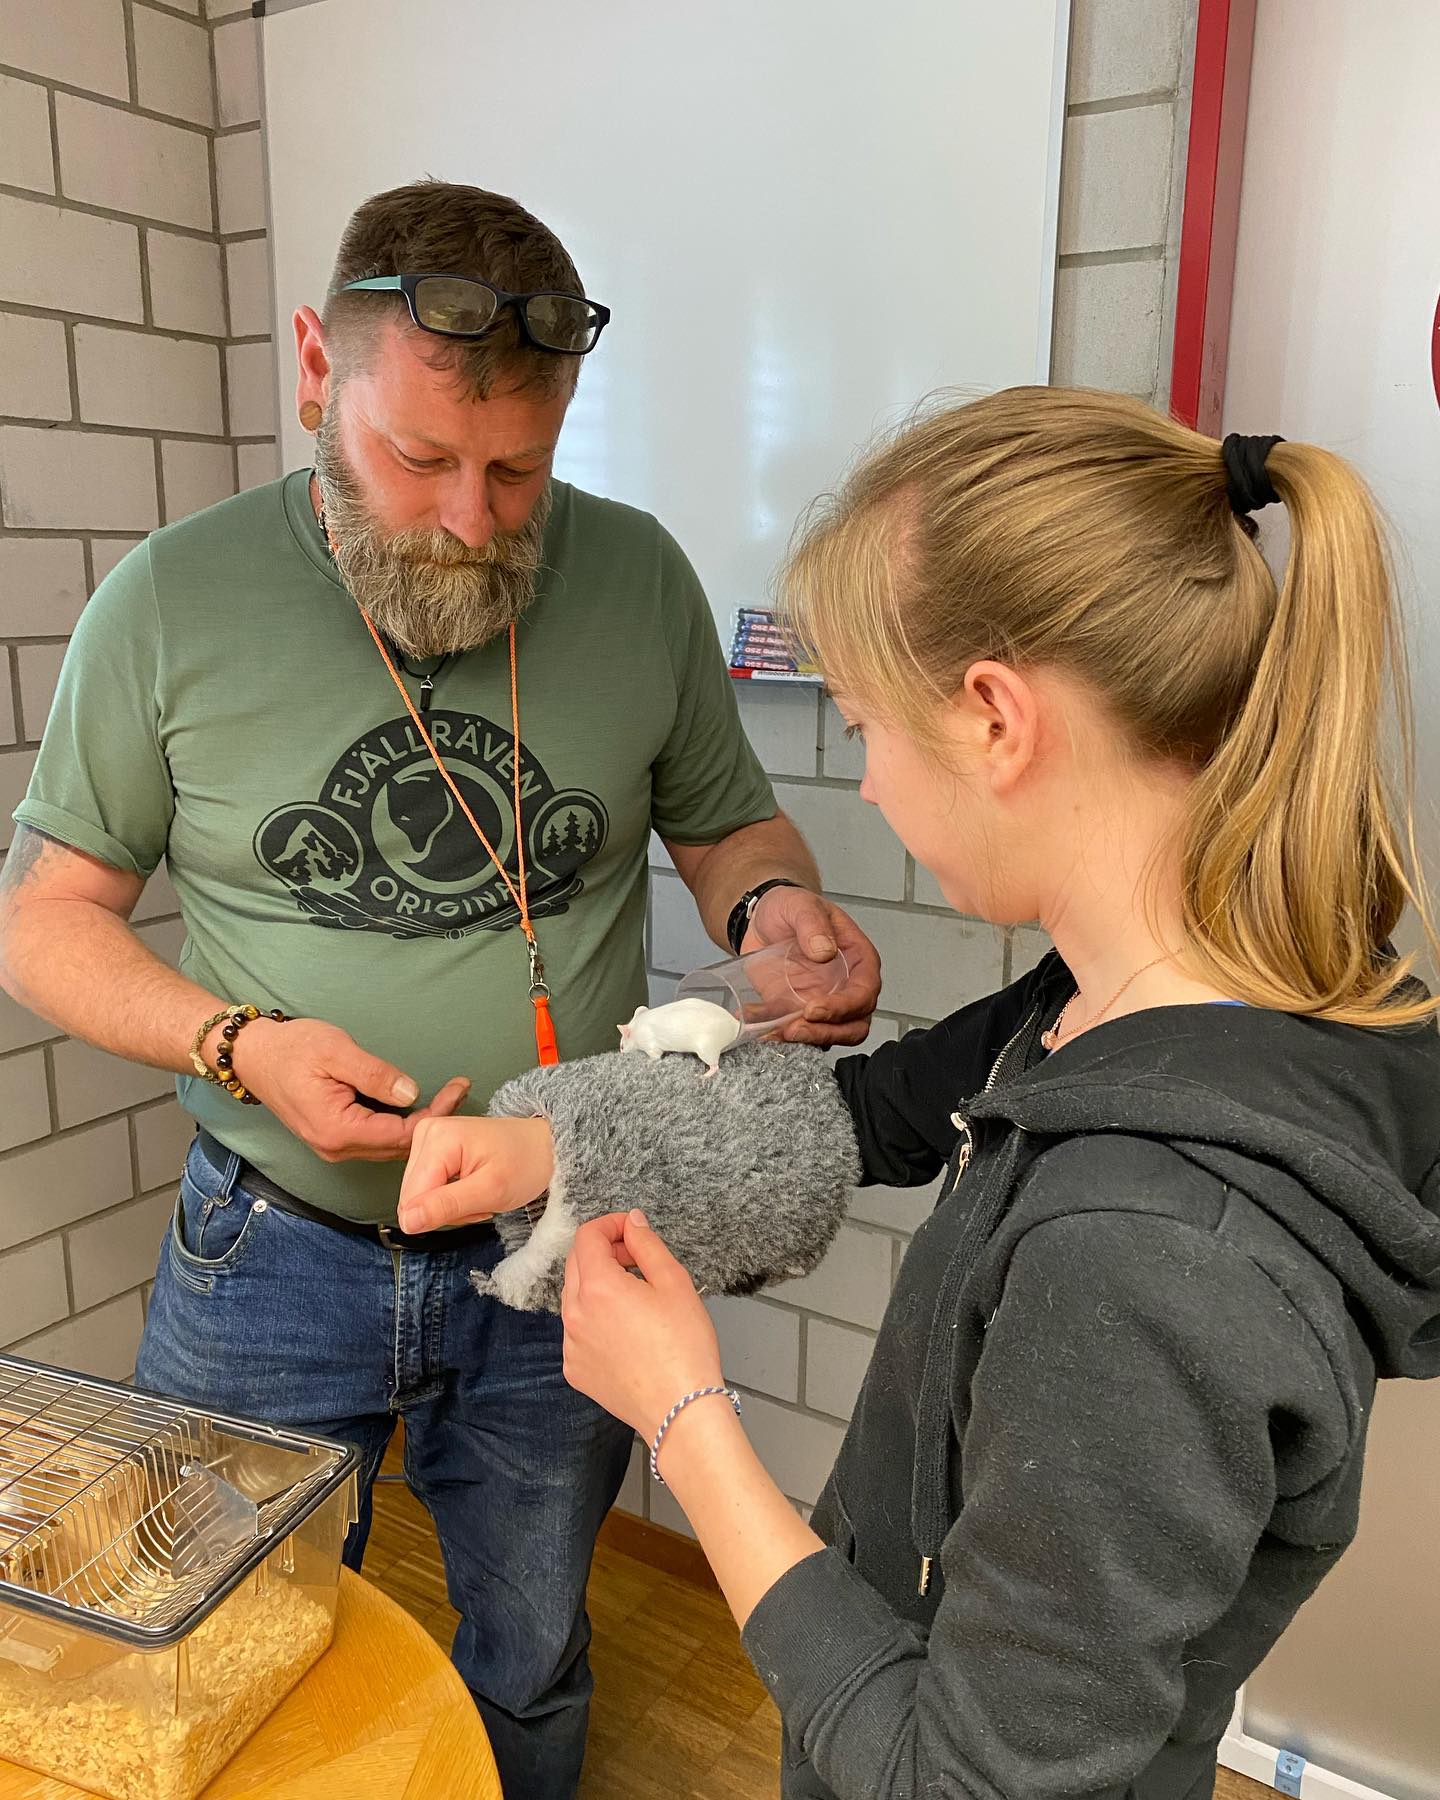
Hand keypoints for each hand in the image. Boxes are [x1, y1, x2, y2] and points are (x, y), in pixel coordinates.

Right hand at [219, 1017, 469, 1162]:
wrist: (253, 1056)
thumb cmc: (292, 1048)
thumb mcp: (337, 1051)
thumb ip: (375, 1075)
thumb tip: (411, 1092)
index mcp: (338, 1130)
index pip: (401, 1133)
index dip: (435, 1114)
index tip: (457, 1088)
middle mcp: (336, 1148)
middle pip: (398, 1145)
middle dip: (432, 1120)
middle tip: (458, 1090)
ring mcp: (333, 1147)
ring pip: (387, 1145)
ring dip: (416, 1124)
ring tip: (444, 1096)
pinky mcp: (332, 1138)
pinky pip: (374, 1138)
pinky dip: (397, 1124)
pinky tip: (413, 1103)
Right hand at [397, 1116, 553, 1231]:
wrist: (545, 1145)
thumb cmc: (526, 1162)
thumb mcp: (490, 1191)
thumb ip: (446, 1206)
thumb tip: (407, 1222)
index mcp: (437, 1138)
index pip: (413, 1198)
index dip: (443, 1215)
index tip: (477, 1204)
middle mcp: (426, 1133)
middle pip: (414, 1198)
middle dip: (448, 1210)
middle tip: (481, 1199)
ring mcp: (428, 1139)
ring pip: (420, 1197)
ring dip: (451, 1206)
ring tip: (481, 1193)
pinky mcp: (433, 1148)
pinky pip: (428, 1188)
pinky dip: (452, 1196)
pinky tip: (473, 1187)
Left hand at [562, 1212, 723, 1440]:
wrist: (680, 1410)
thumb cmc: (684, 1346)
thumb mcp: (675, 1282)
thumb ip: (647, 1244)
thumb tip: (631, 1221)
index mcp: (597, 1287)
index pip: (587, 1237)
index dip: (610, 1225)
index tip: (632, 1231)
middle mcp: (574, 1314)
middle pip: (576, 1264)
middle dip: (603, 1252)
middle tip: (637, 1259)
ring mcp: (571, 1345)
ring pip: (575, 1298)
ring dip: (598, 1285)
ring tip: (636, 1297)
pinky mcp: (574, 1369)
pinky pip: (578, 1331)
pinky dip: (596, 1319)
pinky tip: (628, 1332)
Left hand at [744, 886, 881, 1047]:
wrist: (762, 918)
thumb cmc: (791, 908)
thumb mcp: (800, 905)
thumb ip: (812, 924)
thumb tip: (824, 951)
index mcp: (858, 959)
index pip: (864, 992)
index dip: (844, 1007)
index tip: (814, 1008)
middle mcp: (845, 986)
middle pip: (853, 1024)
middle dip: (826, 1033)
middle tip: (795, 1028)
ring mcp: (823, 1002)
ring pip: (828, 1035)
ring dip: (804, 1040)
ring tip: (776, 1032)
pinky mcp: (797, 1011)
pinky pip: (794, 1032)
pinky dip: (778, 1036)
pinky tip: (759, 1028)